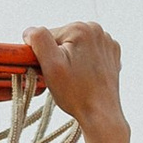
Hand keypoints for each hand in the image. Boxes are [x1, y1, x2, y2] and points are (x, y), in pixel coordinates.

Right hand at [25, 21, 132, 142]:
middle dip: (57, 57)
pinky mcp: (111, 54)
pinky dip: (83, 63)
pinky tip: (84, 77)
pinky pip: (88, 53)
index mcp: (81, 28)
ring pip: (74, 47)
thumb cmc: (76, 93)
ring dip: (70, 60)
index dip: (43, 55)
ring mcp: (107, 42)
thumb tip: (30, 30)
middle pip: (62, 40)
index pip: (47, 36)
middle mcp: (97, 30)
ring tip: (74, 79)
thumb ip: (39, 39)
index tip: (51, 71)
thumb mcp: (50, 64)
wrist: (100, 113)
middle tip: (62, 77)